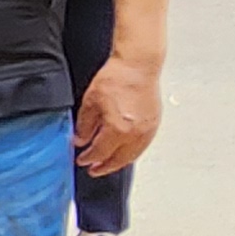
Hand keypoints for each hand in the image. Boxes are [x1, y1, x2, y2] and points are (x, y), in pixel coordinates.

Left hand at [76, 52, 164, 174]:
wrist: (138, 66)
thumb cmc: (117, 78)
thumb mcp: (90, 102)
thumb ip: (85, 125)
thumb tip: (80, 140)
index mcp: (118, 129)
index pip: (100, 152)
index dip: (89, 158)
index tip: (82, 160)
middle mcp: (136, 133)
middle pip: (119, 159)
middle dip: (105, 166)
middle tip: (94, 170)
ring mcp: (147, 130)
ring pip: (133, 155)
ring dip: (119, 162)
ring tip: (108, 163)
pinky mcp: (154, 124)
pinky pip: (142, 146)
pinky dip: (131, 152)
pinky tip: (124, 151)